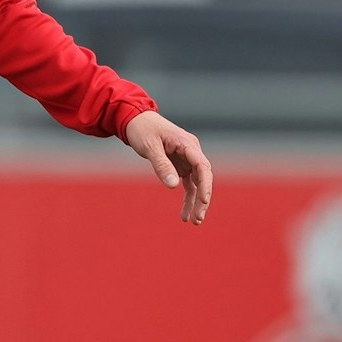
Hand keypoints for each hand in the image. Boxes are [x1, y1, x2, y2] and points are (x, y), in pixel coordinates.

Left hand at [125, 110, 212, 225]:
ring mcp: (187, 159)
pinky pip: (187, 184)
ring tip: (193, 221)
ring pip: (197, 184)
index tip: (204, 200)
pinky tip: (184, 214)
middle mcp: (191, 152)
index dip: (206, 184)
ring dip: (195, 202)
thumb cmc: (143, 130)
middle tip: (197, 219)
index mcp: (188, 144)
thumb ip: (161, 165)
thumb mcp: (149, 147)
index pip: (203, 166)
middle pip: (203, 178)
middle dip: (202, 199)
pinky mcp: (180, 165)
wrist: (136, 119)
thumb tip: (173, 186)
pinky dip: (187, 198)